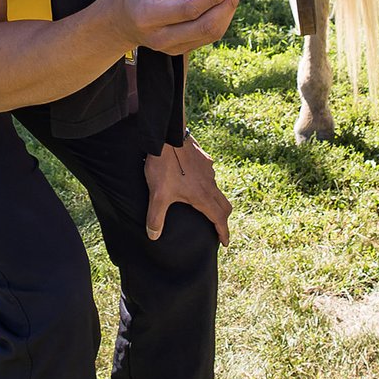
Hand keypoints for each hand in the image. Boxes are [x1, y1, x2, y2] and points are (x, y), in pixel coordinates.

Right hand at [112, 0, 242, 55]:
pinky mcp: (180, 51)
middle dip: (227, 4)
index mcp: (149, 16)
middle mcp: (160, 37)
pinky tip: (224, 1)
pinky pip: (208, 36)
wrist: (121, 22)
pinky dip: (221, 18)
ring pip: (211, 33)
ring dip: (228, 11)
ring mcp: (171, 48)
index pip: (190, 9)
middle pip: (205, 26)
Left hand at [144, 131, 231, 245]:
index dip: (223, 232)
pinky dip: (207, 184)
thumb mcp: (158, 194)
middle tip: (218, 227)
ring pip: (217, 189)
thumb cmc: (165, 166)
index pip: (219, 218)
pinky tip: (194, 181)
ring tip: (203, 204)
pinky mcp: (204, 158)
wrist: (169, 136)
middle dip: (223, 218)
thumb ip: (156, 217)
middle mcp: (210, 183)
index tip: (225, 242)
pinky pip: (210, 175)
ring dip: (215, 200)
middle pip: (224, 205)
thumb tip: (153, 236)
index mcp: (202, 195)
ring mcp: (209, 169)